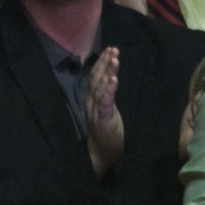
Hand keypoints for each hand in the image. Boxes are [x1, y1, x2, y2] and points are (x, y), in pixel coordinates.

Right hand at [84, 45, 123, 175]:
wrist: (99, 156)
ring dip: (107, 72)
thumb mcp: (107, 112)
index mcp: (92, 100)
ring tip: (114, 59)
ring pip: (100, 87)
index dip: (101, 63)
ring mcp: (95, 111)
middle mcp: (91, 103)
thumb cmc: (105, 134)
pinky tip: (114, 80)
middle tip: (113, 49)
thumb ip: (107, 97)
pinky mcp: (102, 120)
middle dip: (105, 62)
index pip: (95, 77)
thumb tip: (111, 79)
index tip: (110, 49)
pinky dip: (109, 90)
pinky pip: (105, 103)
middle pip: (96, 78)